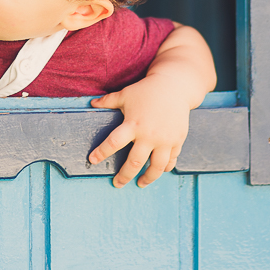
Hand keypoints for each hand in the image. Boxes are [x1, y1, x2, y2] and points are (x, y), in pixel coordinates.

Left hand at [87, 24, 214, 186]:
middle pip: (135, 162)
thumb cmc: (146, 90)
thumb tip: (91, 103)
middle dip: (124, 176)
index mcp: (133, 124)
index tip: (92, 161)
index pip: (113, 143)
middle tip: (117, 184)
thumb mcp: (125, 94)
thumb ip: (108, 101)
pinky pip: (171, 159)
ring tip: (140, 184)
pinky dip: (165, 167)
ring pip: (156, 167)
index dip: (101, 153)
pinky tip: (158, 171)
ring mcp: (165, 139)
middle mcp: (149, 134)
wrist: (174, 86)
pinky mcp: (177, 140)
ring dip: (147, 178)